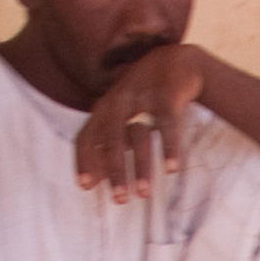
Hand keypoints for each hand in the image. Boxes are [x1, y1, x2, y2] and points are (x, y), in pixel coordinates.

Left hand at [73, 45, 209, 200]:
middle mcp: (118, 101)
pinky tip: (172, 169)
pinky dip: (169, 147)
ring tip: (145, 193)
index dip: (84, 161)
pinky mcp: (167, 95)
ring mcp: (142, 97)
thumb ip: (109, 139)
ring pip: (138, 136)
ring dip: (140, 166)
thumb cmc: (144, 94)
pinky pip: (166, 125)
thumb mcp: (121, 112)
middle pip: (110, 140)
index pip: (86, 137)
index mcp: (103, 107)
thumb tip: (96, 176)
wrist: (176, 61)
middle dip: (114, 171)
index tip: (86, 186)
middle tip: (120, 199)